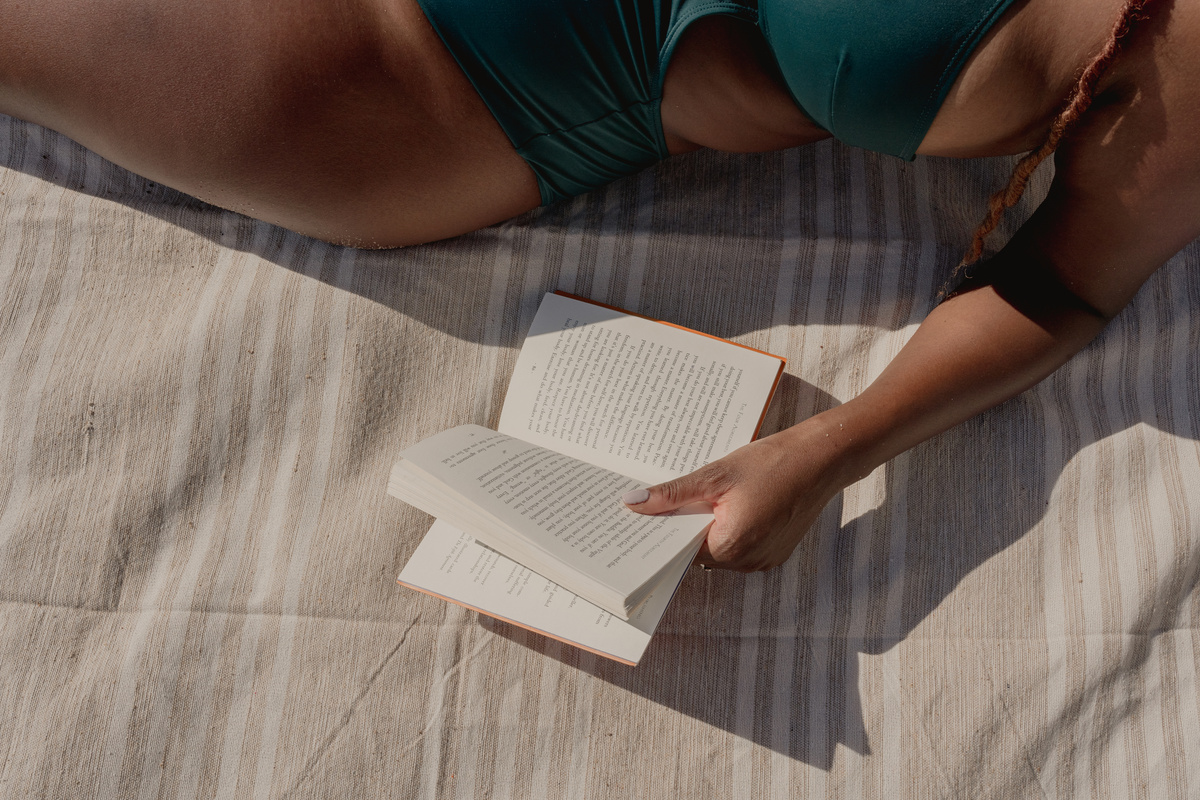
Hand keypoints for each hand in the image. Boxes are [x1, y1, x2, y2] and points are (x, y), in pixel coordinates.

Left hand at [622, 417, 851, 570]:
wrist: (822, 460)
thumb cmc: (773, 463)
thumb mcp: (715, 474)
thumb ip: (673, 494)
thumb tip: (633, 504)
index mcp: (729, 547)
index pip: (680, 550)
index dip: (663, 533)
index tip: (645, 518)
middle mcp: (746, 563)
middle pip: (699, 551)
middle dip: (685, 527)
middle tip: (670, 501)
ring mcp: (763, 560)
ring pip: (720, 550)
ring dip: (709, 528)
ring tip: (705, 498)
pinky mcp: (775, 552)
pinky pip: (741, 547)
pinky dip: (731, 530)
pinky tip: (730, 504)